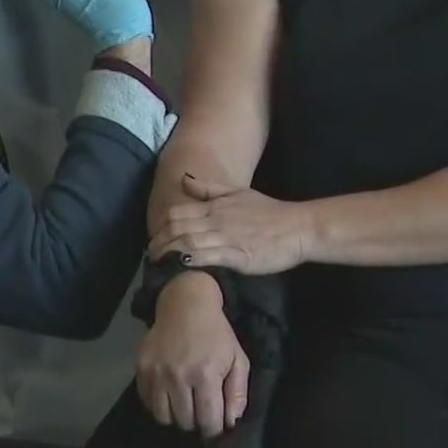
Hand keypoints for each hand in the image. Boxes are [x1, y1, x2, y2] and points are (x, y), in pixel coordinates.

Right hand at [137, 273, 249, 436]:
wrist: (186, 304)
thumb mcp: (238, 359)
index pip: (208, 421)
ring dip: (176, 417)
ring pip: (163, 417)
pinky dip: (159, 405)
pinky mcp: (141, 368)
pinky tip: (169, 395)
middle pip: (185, 422)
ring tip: (184, 405)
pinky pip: (147, 402)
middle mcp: (178, 376)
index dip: (214, 430)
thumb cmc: (216, 334)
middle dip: (196, 422)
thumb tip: (231, 423)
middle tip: (200, 412)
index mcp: (206, 374)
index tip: (216, 428)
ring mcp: (156, 372)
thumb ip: (238, 393)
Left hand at [149, 175, 313, 275]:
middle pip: (177, 228)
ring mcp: (226, 238)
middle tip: (150, 255)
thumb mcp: (237, 193)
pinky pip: (208, 258)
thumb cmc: (268, 212)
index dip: (161, 226)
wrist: (297, 228)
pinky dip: (191, 262)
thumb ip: (209, 189)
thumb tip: (183, 179)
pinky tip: (180, 268)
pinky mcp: (237, 256)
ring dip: (169, 254)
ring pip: (188, 243)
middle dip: (159, 243)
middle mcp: (216, 220)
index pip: (177, 213)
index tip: (155, 238)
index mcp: (215, 206)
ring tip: (158, 265)